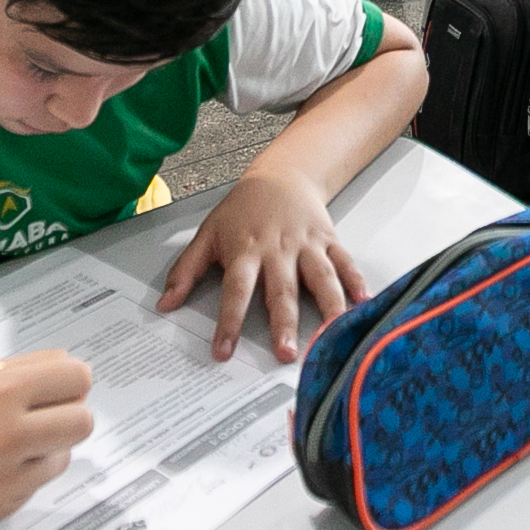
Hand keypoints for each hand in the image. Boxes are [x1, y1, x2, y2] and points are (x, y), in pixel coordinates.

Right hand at [0, 352, 94, 529]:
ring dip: (45, 448)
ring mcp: (5, 479)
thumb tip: (71, 374)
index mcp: (0, 392)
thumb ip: (23, 372)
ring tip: (6, 443)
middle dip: (67, 414)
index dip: (69, 379)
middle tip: (42, 413)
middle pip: (82, 422)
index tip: (58, 384)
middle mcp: (7, 437)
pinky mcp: (0, 510)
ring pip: (61, 456)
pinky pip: (34, 486)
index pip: (76, 378)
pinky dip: (21, 475)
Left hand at [158, 170, 364, 361]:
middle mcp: (279, 250)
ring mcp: (307, 245)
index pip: (236, 290)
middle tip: (286, 353)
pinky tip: (364, 302)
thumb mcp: (208, 234)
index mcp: (246, 251)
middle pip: (281, 290)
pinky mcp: (329, 241)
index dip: (229, 322)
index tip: (224, 351)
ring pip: (320, 278)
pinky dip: (356, 281)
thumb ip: (186, 269)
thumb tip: (165, 303)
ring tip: (332, 334)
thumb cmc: (243, 209)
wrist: (282, 175)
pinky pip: (345, 262)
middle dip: (285, 323)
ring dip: (327, 307)